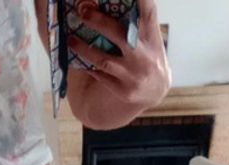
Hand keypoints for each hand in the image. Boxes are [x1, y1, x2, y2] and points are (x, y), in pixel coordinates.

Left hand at [68, 0, 170, 116]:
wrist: (157, 91)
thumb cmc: (150, 56)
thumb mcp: (151, 38)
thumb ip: (138, 23)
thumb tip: (113, 7)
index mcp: (151, 37)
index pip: (147, 12)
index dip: (140, 0)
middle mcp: (143, 54)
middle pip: (120, 34)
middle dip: (100, 22)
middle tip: (83, 12)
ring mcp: (132, 74)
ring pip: (104, 59)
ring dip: (84, 49)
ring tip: (70, 39)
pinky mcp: (123, 90)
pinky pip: (100, 76)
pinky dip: (88, 66)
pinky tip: (77, 59)